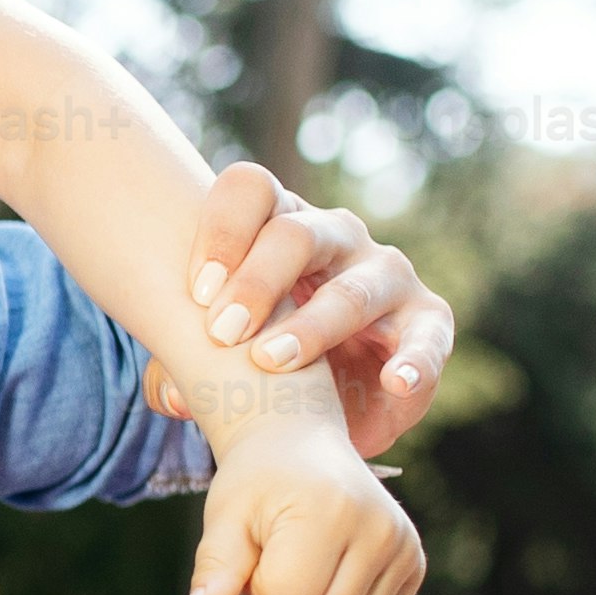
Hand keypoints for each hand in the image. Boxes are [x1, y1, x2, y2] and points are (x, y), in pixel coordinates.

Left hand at [155, 164, 454, 461]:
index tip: (195, 291)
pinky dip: (414, 360)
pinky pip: (427, 336)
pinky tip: (393, 382)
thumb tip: (168, 395)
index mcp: (278, 225)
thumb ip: (186, 368)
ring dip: (312, 326)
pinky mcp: (428, 320)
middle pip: (296, 234)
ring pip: (354, 288)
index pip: (251, 190)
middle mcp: (336, 237)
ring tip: (273, 362)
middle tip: (221, 333)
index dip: (222, 231)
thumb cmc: (266, 359)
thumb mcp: (223, 358)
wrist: (334, 405)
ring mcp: (386, 275)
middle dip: (256, 282)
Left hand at [181, 418, 426, 594]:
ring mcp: (403, 546)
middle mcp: (379, 529)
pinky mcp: (413, 562)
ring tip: (306, 558)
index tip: (260, 545)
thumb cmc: (256, 482)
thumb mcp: (226, 519)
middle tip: (281, 551)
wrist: (301, 443)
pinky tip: (332, 574)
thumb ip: (214, 571)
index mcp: (331, 511)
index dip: (258, 585)